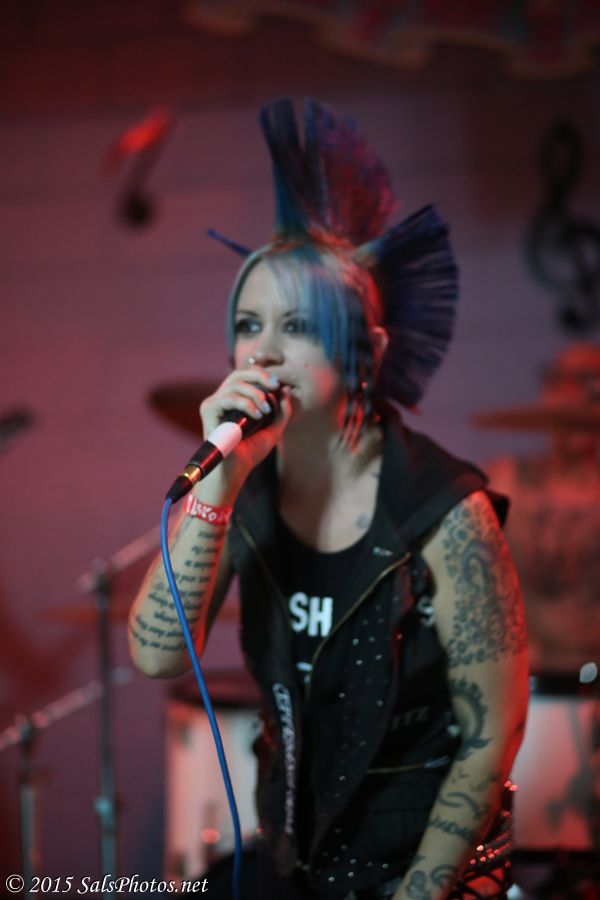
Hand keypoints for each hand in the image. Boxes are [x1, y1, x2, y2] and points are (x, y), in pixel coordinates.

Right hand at [199, 367, 291, 484]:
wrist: (235, 471)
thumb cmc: (250, 453)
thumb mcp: (273, 430)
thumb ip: (281, 411)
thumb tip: (285, 389)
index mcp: (235, 401)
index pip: (246, 377)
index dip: (262, 374)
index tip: (278, 384)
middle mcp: (222, 399)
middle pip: (239, 373)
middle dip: (259, 375)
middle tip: (274, 385)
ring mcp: (214, 403)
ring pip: (236, 383)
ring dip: (256, 394)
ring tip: (265, 411)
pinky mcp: (209, 409)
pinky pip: (229, 397)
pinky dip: (246, 403)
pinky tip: (257, 415)